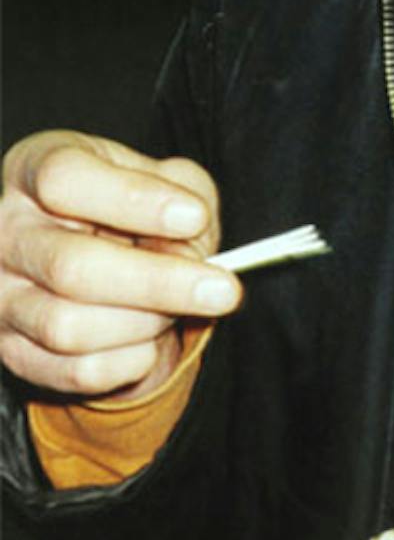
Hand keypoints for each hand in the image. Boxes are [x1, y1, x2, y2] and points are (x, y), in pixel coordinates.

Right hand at [0, 131, 238, 399]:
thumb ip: (186, 198)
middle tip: (224, 289)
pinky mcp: (13, 351)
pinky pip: (78, 371)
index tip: (194, 216)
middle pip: (72, 267)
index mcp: (33, 168)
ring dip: (146, 323)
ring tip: (177, 306)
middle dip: (160, 283)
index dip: (134, 200)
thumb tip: (188, 255)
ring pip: (70, 328)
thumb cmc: (134, 206)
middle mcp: (5, 233)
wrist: (104, 252)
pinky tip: (149, 336)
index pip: (64, 179)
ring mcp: (1, 296)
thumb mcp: (166, 180)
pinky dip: (132, 360)